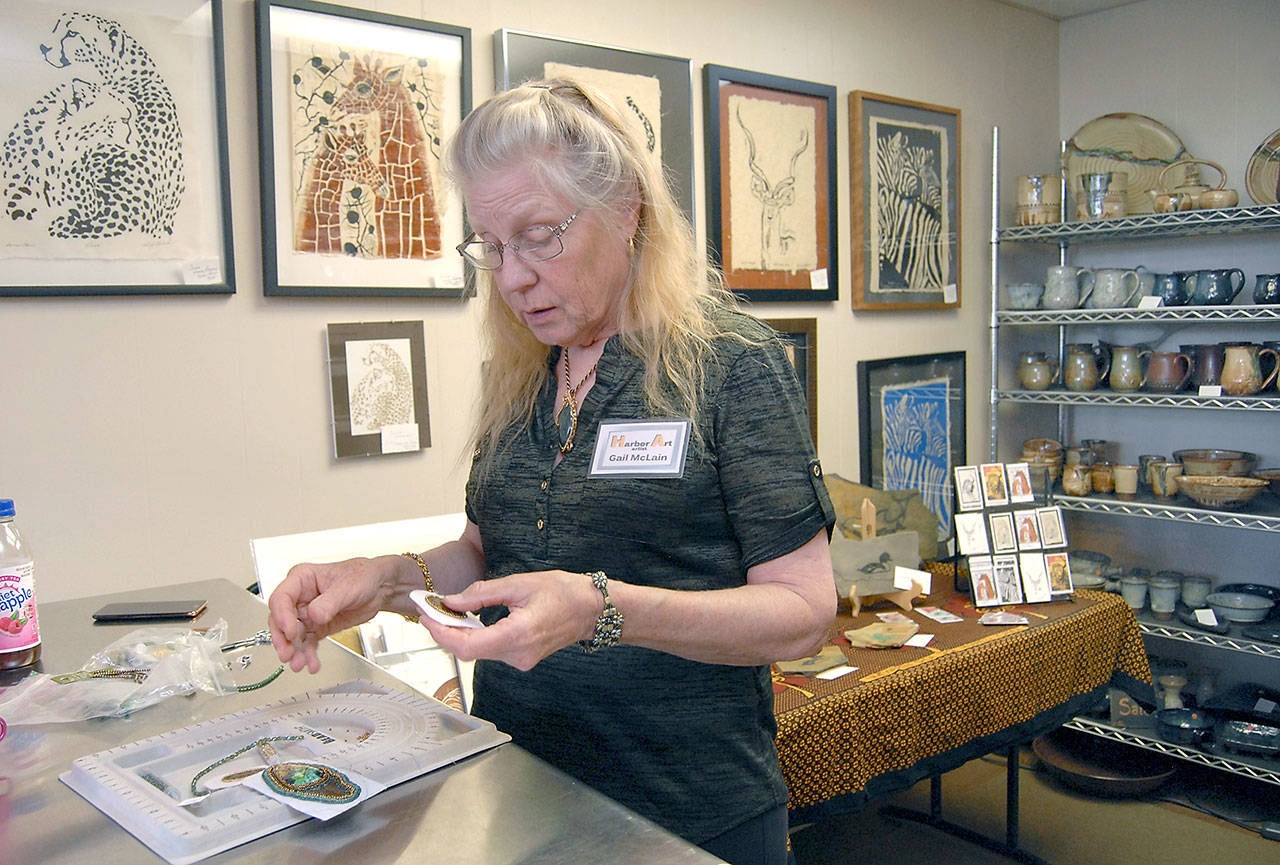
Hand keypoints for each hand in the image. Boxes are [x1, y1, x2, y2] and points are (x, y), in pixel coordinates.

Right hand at [267, 556, 397, 673]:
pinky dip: (309, 655)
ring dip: (295, 652)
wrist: (378, 588)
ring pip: (293, 636)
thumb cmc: (361, 576)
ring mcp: (307, 614)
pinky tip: (312, 664)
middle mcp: (300, 597)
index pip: (281, 598)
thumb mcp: (347, 586)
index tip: (291, 633)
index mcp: (302, 579)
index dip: (282, 617)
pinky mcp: (317, 627)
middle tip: (287, 654)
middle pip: (281, 620)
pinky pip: (308, 643)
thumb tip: (314, 615)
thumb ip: (329, 602)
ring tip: (299, 664)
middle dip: (283, 639)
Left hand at [420, 570, 601, 670]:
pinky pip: (489, 651)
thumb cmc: (564, 592)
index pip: (467, 645)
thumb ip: (482, 593)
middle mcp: (518, 655)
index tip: (426, 617)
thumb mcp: (520, 583)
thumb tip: (452, 600)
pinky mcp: (521, 659)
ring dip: (458, 635)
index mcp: (519, 634)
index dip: (442, 633)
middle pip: (468, 652)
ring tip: (446, 613)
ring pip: (477, 653)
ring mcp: (520, 660)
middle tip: (430, 610)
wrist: (592, 610)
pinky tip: (467, 622)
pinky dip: (474, 637)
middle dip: (445, 632)